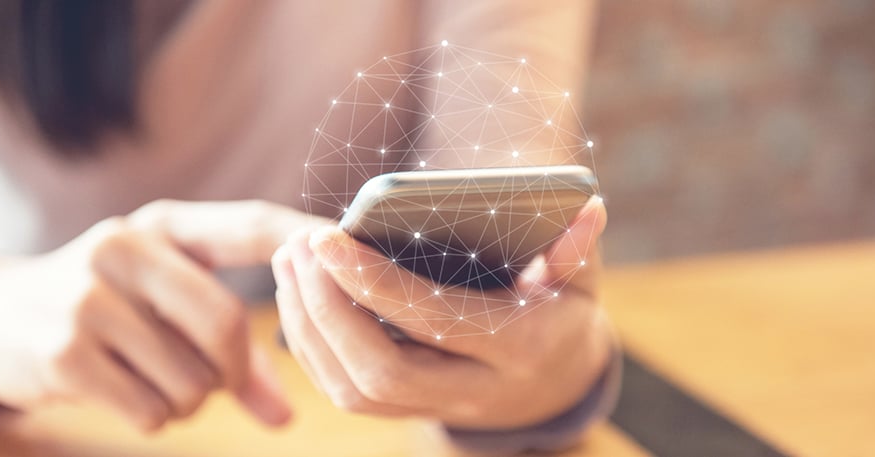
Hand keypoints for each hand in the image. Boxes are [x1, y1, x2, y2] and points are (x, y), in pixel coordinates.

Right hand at [0, 200, 325, 430]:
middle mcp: (125, 247)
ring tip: (151, 376)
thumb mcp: (160, 300)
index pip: (250, 226)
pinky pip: (152, 410)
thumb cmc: (102, 306)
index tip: (349, 246)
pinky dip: (153, 416)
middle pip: (226, 326)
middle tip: (216, 378)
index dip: (303, 237)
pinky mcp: (63, 353)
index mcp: (162, 225)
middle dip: (231, 370)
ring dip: (187, 399)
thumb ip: (230, 347)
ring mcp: (89, 299)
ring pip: (192, 380)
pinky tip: (122, 391)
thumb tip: (286, 417)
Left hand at [272, 197, 611, 428]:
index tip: (327, 237)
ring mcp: (438, 410)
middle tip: (297, 248)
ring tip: (286, 262)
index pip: (434, 321)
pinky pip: (347, 394)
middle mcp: (475, 392)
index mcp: (519, 350)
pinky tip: (296, 296)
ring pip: (354, 391)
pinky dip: (311, 347)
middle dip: (327, 311)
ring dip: (307, 327)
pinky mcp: (408, 411)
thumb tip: (588, 207)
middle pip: (381, 373)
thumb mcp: (577, 280)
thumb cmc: (560, 312)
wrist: (555, 381)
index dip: (374, 283)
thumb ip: (574, 248)